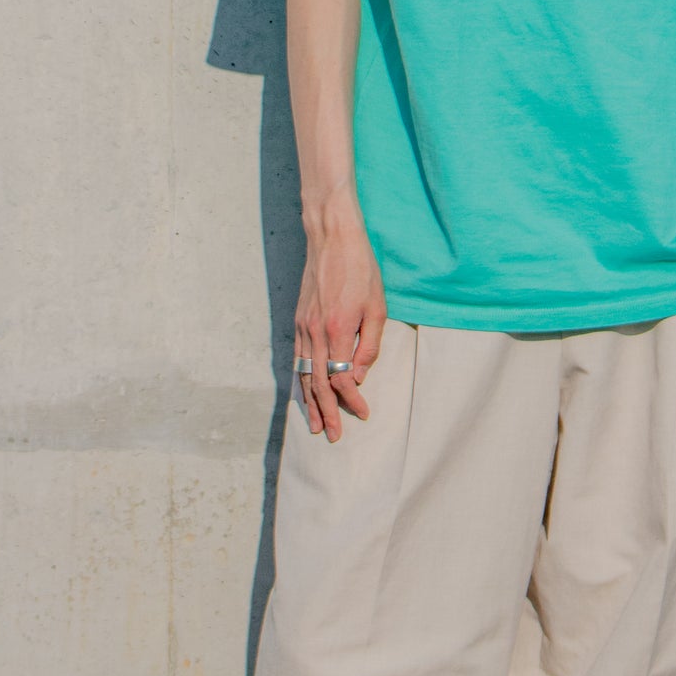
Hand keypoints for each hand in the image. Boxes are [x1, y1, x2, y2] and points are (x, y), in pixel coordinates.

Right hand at [294, 219, 387, 443]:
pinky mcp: (298, 321)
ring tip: (316, 426)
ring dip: (310, 403)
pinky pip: (298, 359)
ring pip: (304, 375)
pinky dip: (301, 381)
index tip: (364, 414)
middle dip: (327, 413)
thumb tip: (359, 376)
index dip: (353, 400)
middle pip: (318, 383)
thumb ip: (370, 344)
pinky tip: (305, 393)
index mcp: (338, 329)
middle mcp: (315, 332)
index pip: (341, 378)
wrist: (331, 238)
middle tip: (334, 437)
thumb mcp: (377, 306)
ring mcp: (303, 327)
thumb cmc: (361, 269)